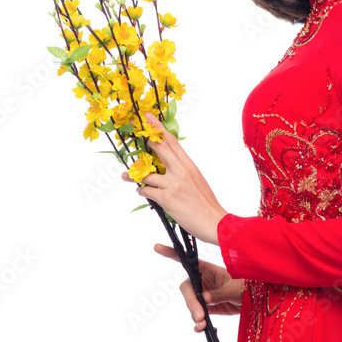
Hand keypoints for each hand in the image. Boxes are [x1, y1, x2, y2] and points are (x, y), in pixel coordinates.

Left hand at [120, 111, 228, 244]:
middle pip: (160, 149)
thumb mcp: (198, 181)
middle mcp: (182, 171)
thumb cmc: (206, 204)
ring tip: (126, 176)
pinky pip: (147, 191)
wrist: (215, 222)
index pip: (173, 142)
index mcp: (189, 165)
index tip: (150, 118)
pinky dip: (141, 191)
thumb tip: (170, 166)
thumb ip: (184, 171)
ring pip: (147, 174)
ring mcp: (174, 184)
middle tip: (136, 134)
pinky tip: (141, 192)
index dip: (159, 129)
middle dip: (146, 140)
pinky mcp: (167, 198)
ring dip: (134, 175)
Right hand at [153, 242, 244, 331]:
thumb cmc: (248, 286)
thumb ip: (220, 293)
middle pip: (188, 289)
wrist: (257, 301)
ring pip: (191, 305)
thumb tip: (204, 299)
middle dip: (191, 302)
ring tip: (203, 324)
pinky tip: (200, 328)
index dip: (172, 253)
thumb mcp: (235, 288)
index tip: (157, 247)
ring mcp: (204, 295)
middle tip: (199, 315)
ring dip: (195, 315)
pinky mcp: (208, 308)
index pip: (187, 260)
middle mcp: (203, 281)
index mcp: (208, 269)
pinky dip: (198, 323)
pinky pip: (198, 315)